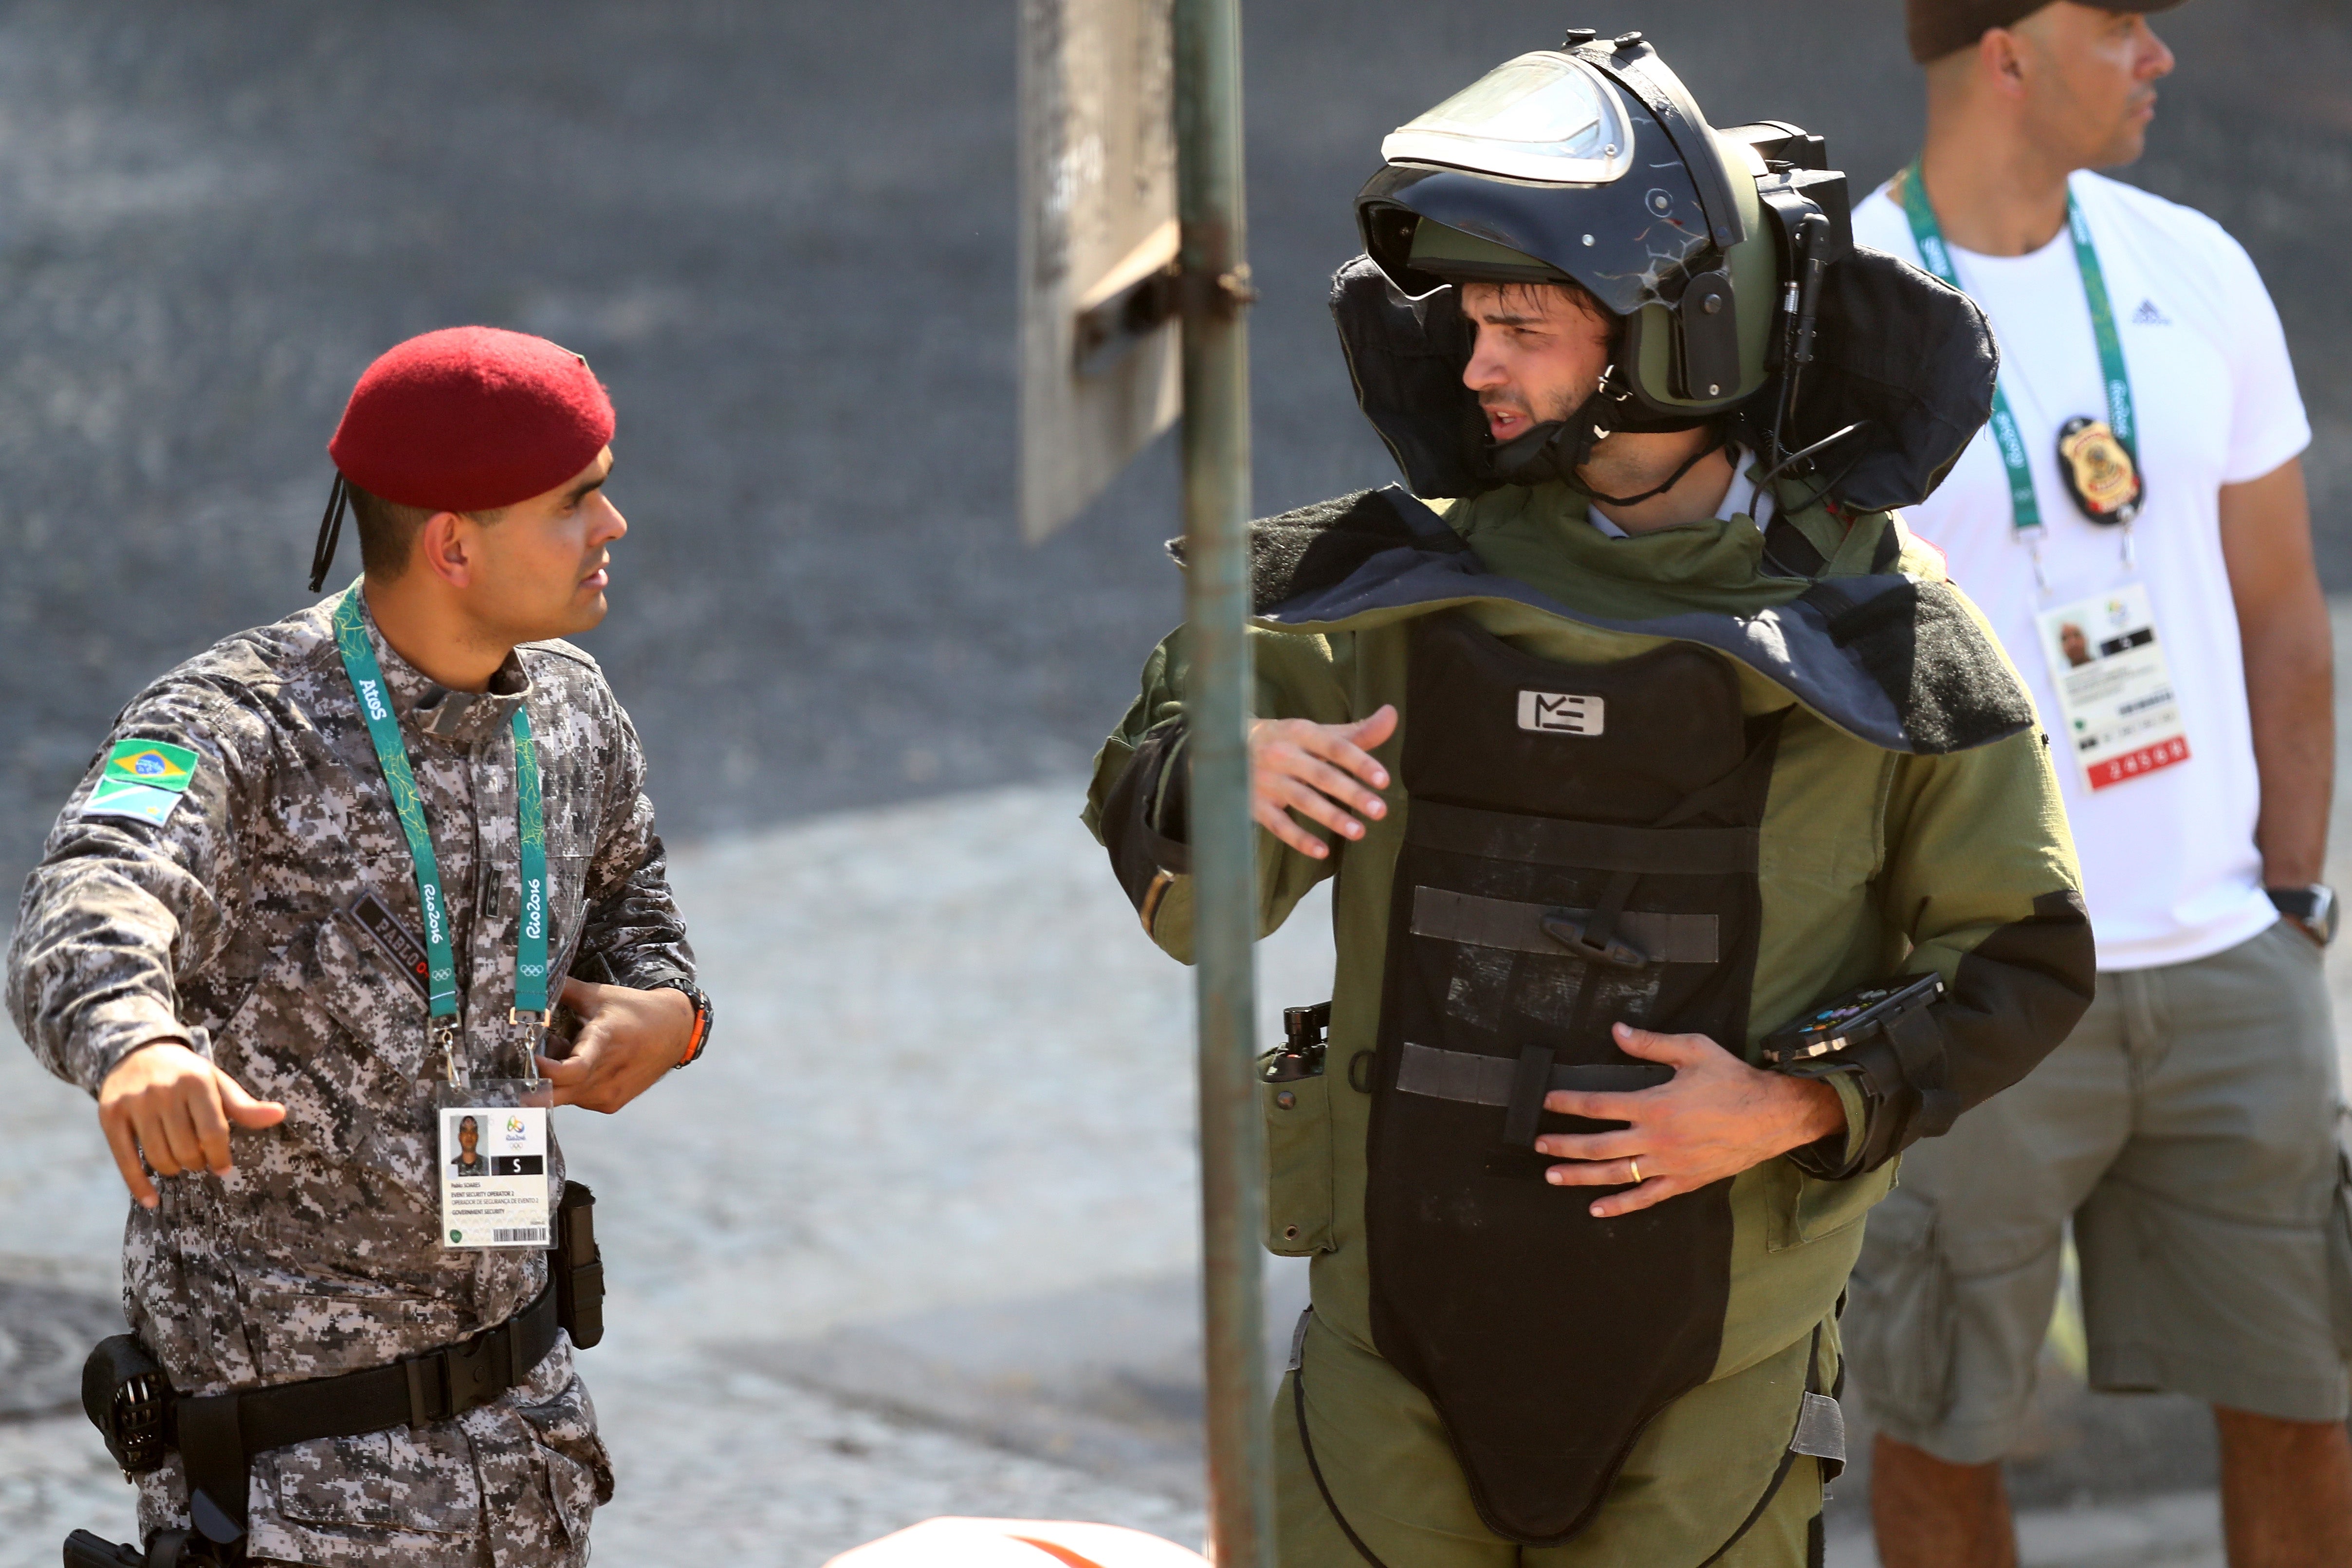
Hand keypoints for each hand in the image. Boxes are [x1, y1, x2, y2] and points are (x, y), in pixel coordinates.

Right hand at [98, 1040, 287, 1208]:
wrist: (137, 1051)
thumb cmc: (186, 1074)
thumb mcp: (216, 1083)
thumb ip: (244, 1105)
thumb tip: (279, 1115)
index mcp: (196, 1082)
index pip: (214, 1131)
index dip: (221, 1156)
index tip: (223, 1168)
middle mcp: (164, 1091)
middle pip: (186, 1148)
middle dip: (197, 1163)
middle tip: (199, 1160)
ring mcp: (134, 1103)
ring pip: (159, 1157)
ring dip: (174, 1170)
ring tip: (180, 1163)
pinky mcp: (109, 1116)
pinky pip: (125, 1159)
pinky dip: (138, 1185)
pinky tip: (151, 1200)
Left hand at [534, 977, 692, 1112]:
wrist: (674, 1032)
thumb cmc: (632, 1009)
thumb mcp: (599, 994)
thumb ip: (563, 989)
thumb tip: (530, 980)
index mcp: (604, 1041)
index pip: (572, 1069)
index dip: (545, 1070)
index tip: (531, 1057)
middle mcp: (607, 1074)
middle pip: (557, 1094)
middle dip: (536, 1082)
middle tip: (526, 1065)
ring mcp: (609, 1093)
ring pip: (564, 1096)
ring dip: (554, 1080)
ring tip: (565, 1052)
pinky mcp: (611, 1103)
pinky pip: (577, 1099)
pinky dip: (571, 1086)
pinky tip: (581, 1066)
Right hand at [1250, 705, 1396, 858]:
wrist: (1223, 745)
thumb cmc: (1284, 741)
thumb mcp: (1315, 732)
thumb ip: (1355, 731)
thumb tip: (1391, 715)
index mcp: (1300, 732)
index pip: (1334, 747)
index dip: (1359, 762)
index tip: (1383, 780)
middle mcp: (1282, 755)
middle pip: (1321, 775)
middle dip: (1352, 793)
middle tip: (1380, 810)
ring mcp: (1266, 781)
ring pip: (1302, 800)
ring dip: (1331, 817)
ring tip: (1360, 832)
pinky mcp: (1255, 804)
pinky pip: (1278, 825)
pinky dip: (1299, 839)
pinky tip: (1322, 851)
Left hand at [1533, 1022, 1844, 1217]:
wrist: (1773, 1116)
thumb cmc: (1733, 1079)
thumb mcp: (1693, 1050)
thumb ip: (1650, 1042)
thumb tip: (1616, 1031)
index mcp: (1654, 1104)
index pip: (1598, 1105)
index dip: (1568, 1103)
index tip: (1546, 1102)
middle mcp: (1656, 1139)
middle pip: (1598, 1145)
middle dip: (1564, 1145)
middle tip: (1539, 1145)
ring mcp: (1669, 1164)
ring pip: (1615, 1175)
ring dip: (1580, 1176)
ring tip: (1552, 1176)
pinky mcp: (1684, 1181)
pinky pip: (1646, 1197)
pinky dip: (1620, 1205)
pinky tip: (1596, 1209)